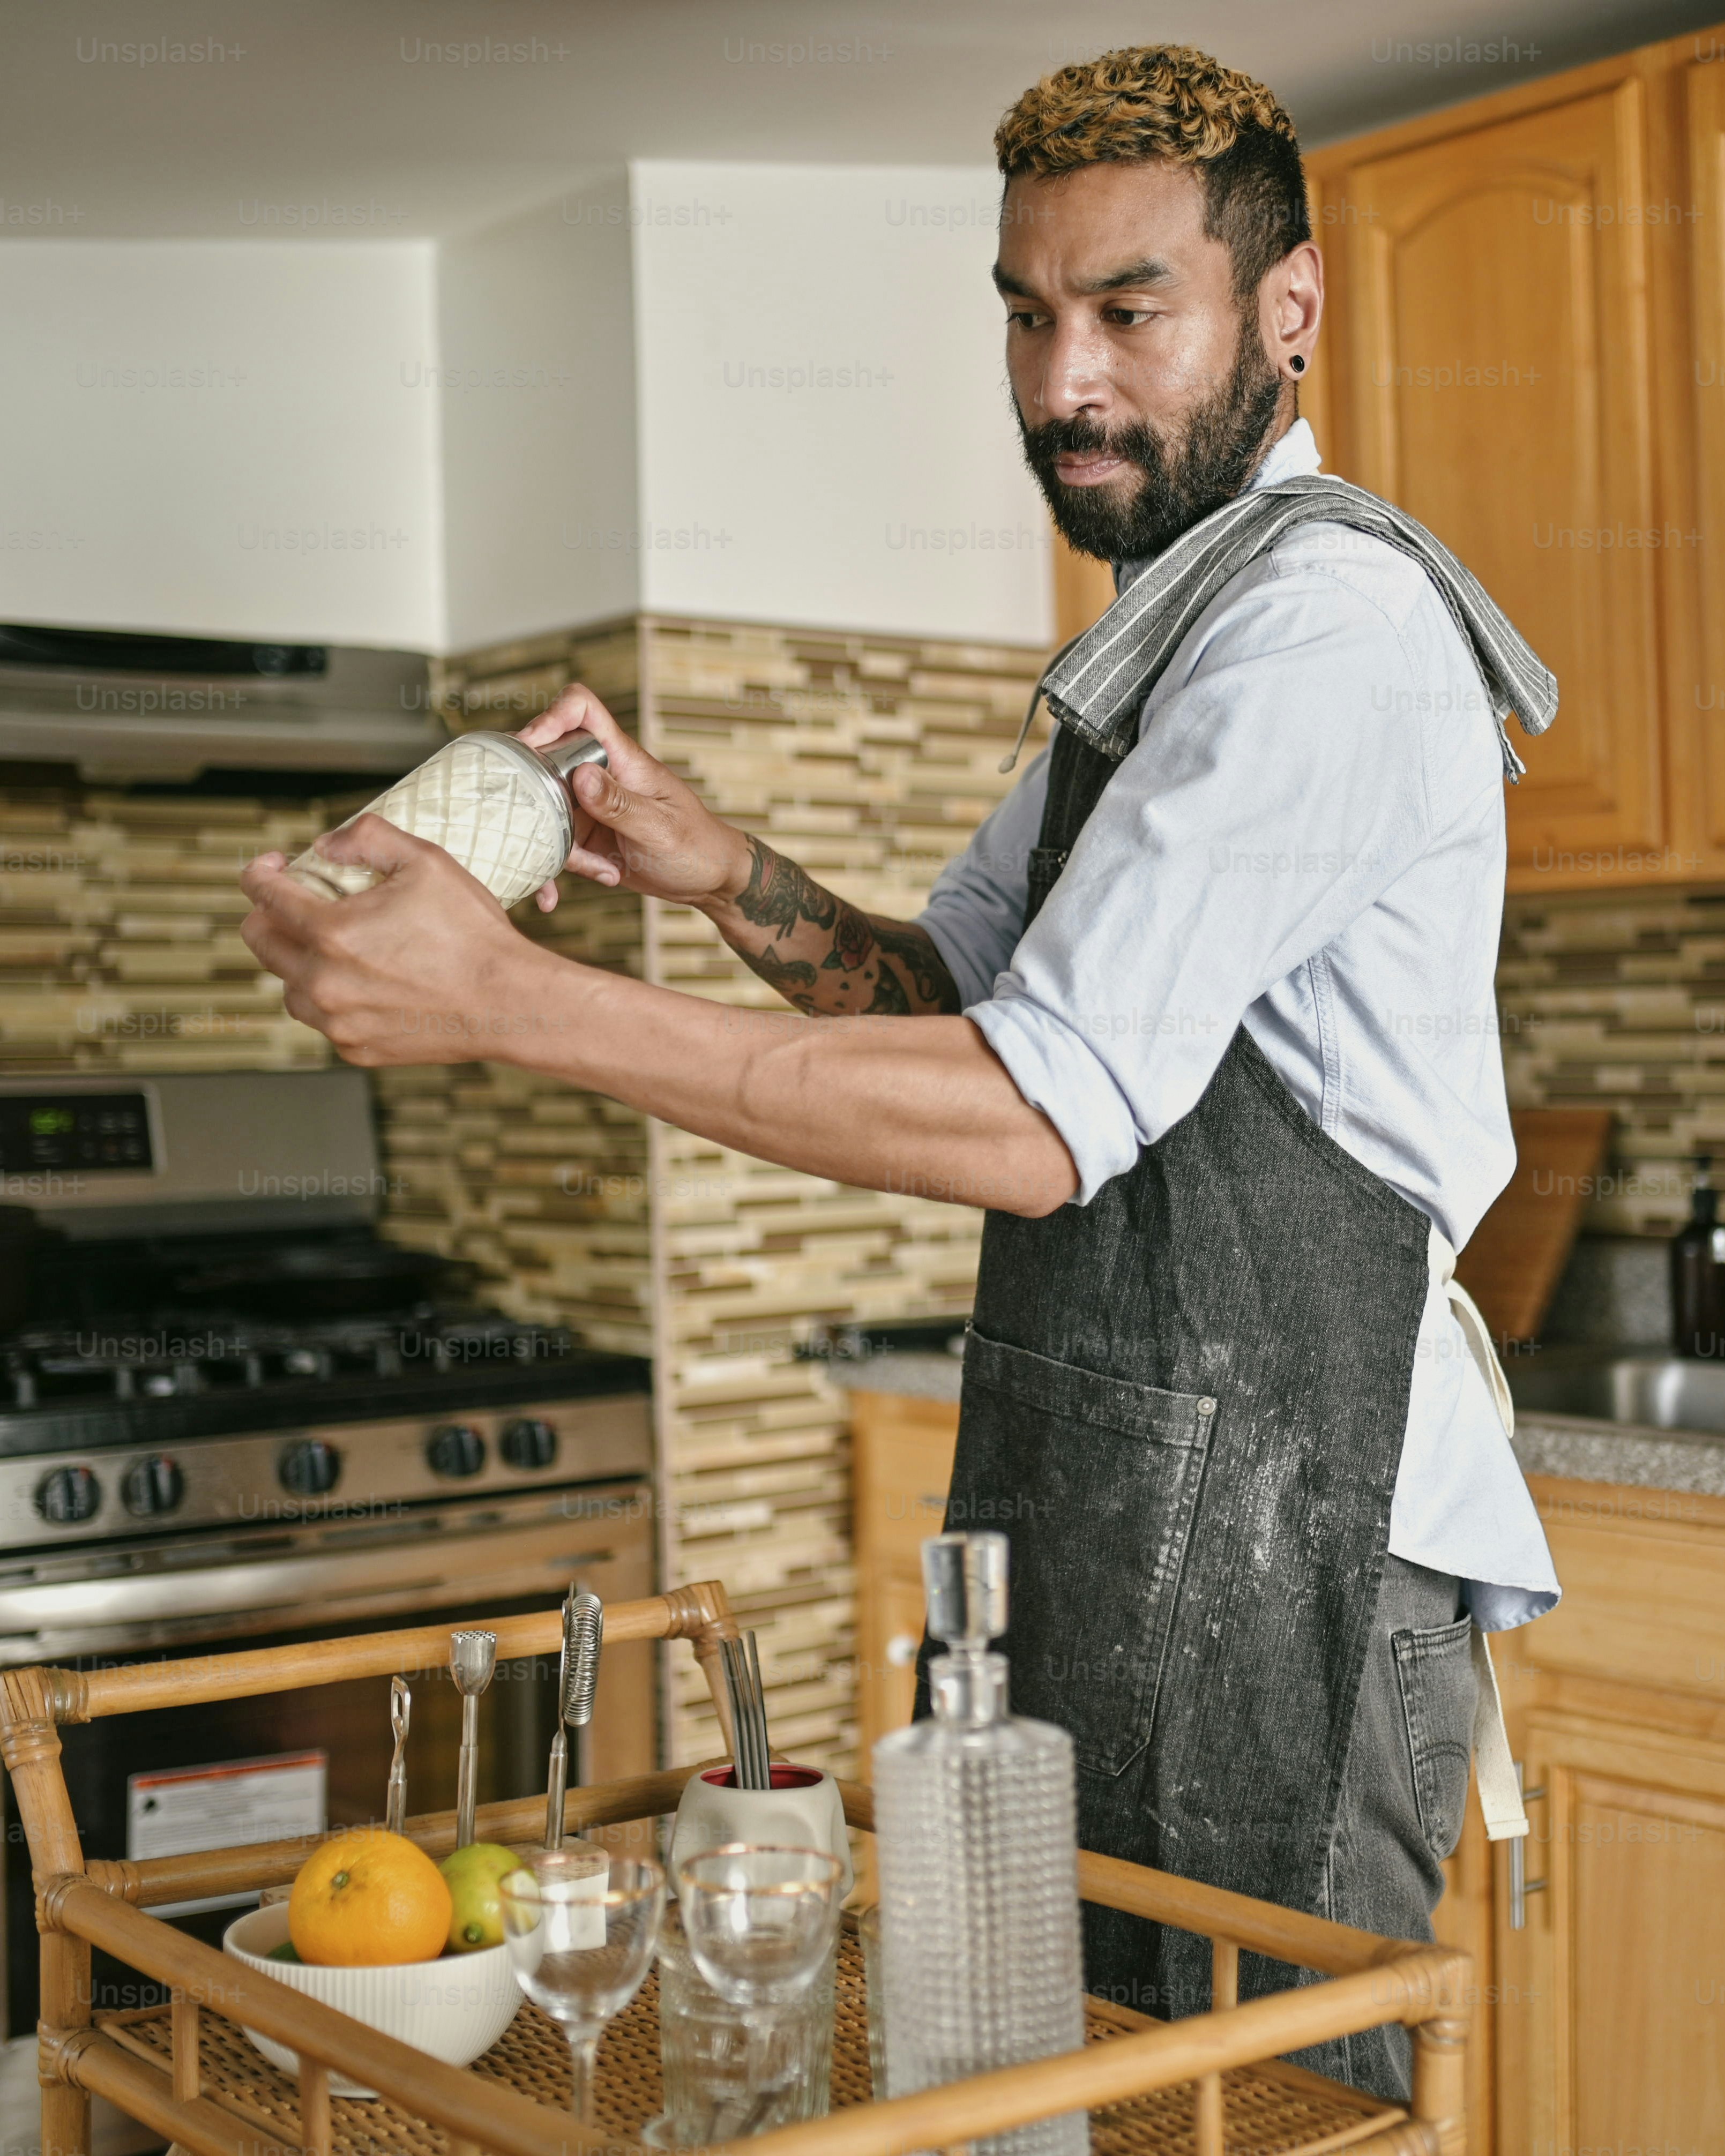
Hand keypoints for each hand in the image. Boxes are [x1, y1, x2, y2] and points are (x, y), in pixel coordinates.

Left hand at [239, 814, 561, 1065]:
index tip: (273, 866)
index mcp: (331, 932)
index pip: (263, 895)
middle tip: (294, 903)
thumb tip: (327, 844)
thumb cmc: (472, 934)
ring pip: (288, 987)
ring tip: (334, 947)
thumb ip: (367, 838)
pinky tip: (366, 981)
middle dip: (268, 914)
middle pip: (260, 942)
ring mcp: (337, 1021)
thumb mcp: (426, 861)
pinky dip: (333, 998)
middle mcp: (323, 982)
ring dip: (299, 961)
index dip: (259, 871)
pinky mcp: (356, 1049)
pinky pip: (324, 1020)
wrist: (507, 1002)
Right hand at [516, 684, 752, 911]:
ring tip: (600, 871)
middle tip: (545, 834)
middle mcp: (599, 774)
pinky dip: (550, 871)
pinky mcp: (582, 835)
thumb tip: (581, 775)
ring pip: (544, 812)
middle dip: (535, 800)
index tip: (528, 747)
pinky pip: (552, 845)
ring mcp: (587, 805)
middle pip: (546, 762)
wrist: (708, 880)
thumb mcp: (659, 827)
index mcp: (622, 758)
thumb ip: (619, 803)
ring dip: (554, 850)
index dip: (552, 716)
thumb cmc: (696, 846)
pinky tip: (551, 898)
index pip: (582, 710)